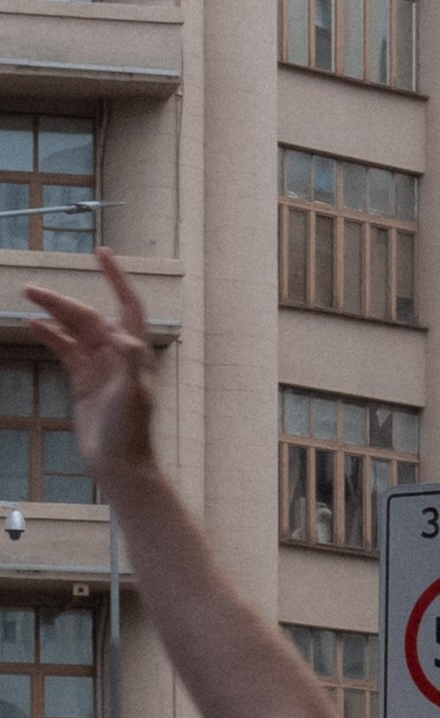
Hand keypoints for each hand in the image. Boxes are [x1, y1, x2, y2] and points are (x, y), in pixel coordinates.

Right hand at [24, 249, 159, 494]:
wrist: (119, 465)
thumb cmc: (130, 432)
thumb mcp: (133, 396)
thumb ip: (129, 362)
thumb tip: (120, 333)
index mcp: (133, 352)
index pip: (127, 305)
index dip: (116, 278)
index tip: (101, 253)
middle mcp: (117, 354)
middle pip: (88, 316)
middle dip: (62, 302)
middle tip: (32, 289)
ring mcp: (99, 366)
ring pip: (73, 330)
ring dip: (53, 313)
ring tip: (26, 298)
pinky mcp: (83, 381)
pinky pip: (64, 350)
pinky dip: (50, 336)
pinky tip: (32, 325)